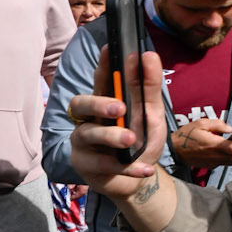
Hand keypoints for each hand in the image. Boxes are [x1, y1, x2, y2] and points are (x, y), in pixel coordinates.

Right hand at [66, 44, 167, 198]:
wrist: (137, 183)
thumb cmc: (140, 142)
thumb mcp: (152, 114)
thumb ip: (149, 87)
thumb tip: (148, 54)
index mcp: (104, 103)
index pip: (100, 80)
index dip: (103, 65)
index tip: (110, 49)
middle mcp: (88, 119)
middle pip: (79, 104)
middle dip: (98, 103)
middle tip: (119, 108)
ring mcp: (82, 142)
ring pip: (88, 135)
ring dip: (111, 136)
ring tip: (131, 140)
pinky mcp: (84, 165)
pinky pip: (102, 165)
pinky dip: (127, 168)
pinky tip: (145, 169)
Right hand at [168, 115, 231, 166]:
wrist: (174, 149)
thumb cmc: (186, 136)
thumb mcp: (201, 123)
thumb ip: (218, 124)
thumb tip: (230, 128)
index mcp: (214, 145)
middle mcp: (215, 156)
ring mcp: (214, 162)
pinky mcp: (211, 165)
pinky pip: (226, 163)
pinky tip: (230, 150)